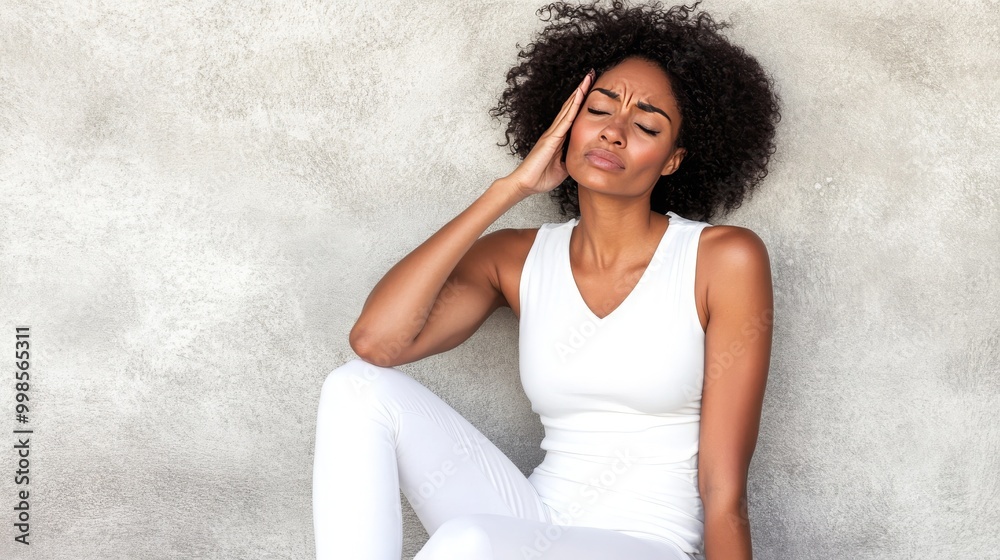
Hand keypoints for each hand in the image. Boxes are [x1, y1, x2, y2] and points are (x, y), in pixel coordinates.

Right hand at [505, 69, 594, 196]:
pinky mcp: (551, 138)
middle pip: (570, 107)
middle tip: (591, 76)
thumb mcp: (563, 168)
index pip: (572, 116)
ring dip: (578, 93)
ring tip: (587, 79)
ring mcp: (552, 133)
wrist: (526, 184)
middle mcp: (554, 132)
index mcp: (558, 139)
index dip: (581, 102)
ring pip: (568, 109)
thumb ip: (571, 159)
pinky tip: (579, 95)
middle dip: (580, 91)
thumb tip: (583, 157)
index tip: (591, 90)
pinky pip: (565, 120)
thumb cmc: (541, 178)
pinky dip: (573, 107)